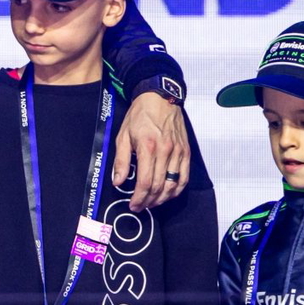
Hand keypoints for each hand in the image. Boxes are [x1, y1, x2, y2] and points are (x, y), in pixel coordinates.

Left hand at [113, 91, 190, 210]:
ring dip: (162, 199)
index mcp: (148, 148)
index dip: (139, 198)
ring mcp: (178, 152)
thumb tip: (118, 182)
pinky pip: (184, 177)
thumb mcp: (123, 136)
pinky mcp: (185, 151)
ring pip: (173, 185)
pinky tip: (168, 194)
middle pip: (159, 187)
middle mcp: (165, 151)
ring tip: (152, 203)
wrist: (159, 98)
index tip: (133, 205)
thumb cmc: (139, 116)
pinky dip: (176, 190)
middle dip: (148, 201)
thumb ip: (121, 161)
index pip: (146, 182)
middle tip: (140, 206)